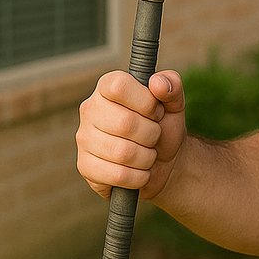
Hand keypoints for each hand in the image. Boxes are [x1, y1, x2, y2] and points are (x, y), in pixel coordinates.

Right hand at [76, 70, 186, 200]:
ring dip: (147, 157)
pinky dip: (139, 176)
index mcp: (107, 87)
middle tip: (155, 135)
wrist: (164, 162)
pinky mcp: (85, 166)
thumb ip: (172, 84)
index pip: (119, 86)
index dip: (146, 102)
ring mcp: (84, 139)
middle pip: (124, 123)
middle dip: (152, 133)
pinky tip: (139, 170)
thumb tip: (158, 83)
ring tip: (148, 152)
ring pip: (122, 152)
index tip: (156, 111)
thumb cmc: (164, 126)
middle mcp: (90, 109)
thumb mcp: (175, 103)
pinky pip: (118, 175)